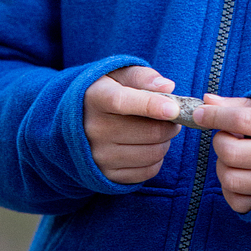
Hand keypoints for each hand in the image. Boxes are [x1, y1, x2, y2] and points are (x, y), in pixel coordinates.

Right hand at [83, 65, 182, 183]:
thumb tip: (167, 86)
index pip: (122, 102)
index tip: (173, 109)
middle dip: (170, 124)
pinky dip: (156, 159)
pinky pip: (147, 171)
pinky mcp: (106, 175)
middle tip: (170, 116)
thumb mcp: (120, 75)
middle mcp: (93, 130)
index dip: (151, 105)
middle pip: (150, 132)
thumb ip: (144, 76)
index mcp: (96, 98)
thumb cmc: (108, 93)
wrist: (77, 122)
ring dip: (165, 141)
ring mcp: (98, 156)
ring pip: (153, 153)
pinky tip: (147, 146)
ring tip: (158, 130)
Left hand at [192, 95, 250, 213]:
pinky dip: (229, 189)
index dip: (215, 116)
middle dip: (220, 141)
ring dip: (222, 165)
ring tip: (233, 155)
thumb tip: (205, 101)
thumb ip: (240, 105)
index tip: (200, 114)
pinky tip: (239, 173)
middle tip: (228, 136)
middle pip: (232, 152)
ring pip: (230, 179)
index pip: (241, 120)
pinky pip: (236, 202)